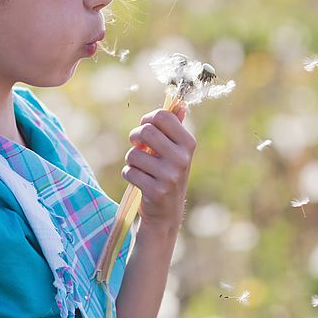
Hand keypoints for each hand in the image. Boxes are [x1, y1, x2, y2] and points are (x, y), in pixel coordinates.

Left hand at [122, 102, 195, 231]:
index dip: (147, 119)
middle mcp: (182, 158)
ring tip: (141, 168)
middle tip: (136, 145)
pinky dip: (129, 175)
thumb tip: (179, 104)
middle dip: (134, 137)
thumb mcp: (176, 151)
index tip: (145, 127)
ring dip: (131, 160)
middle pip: (146, 131)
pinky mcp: (157, 191)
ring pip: (134, 153)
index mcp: (188, 143)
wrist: (166, 213)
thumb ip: (174, 128)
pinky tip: (139, 182)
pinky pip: (129, 172)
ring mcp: (170, 176)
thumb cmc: (167, 174)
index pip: (162, 116)